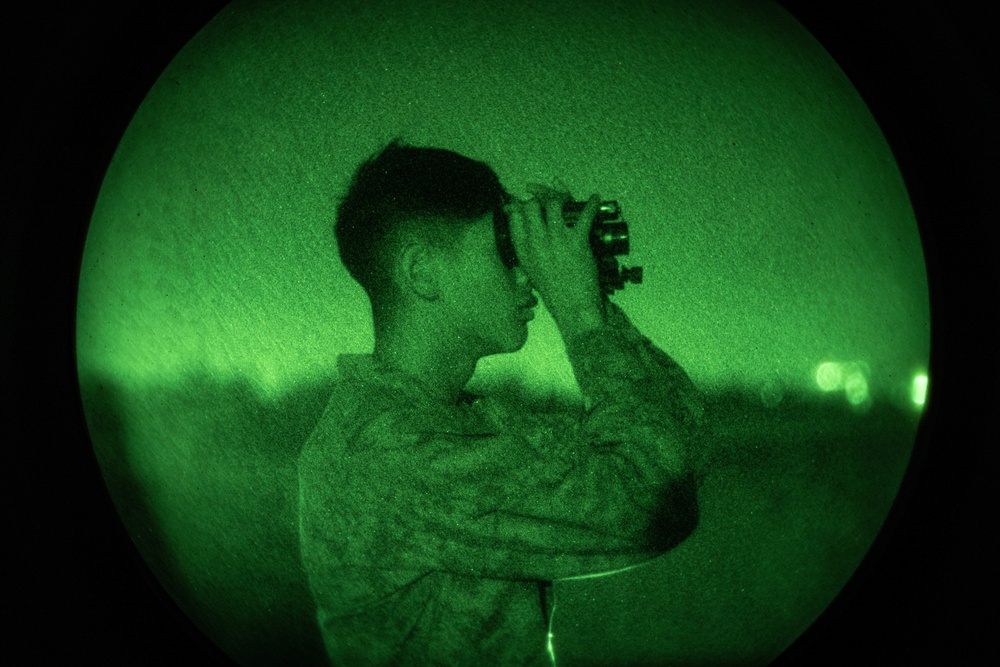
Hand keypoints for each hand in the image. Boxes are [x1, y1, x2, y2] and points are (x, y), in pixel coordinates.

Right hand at [506, 181, 606, 337]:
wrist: (573, 306)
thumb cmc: (553, 291)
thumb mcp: (531, 270)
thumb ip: (528, 249)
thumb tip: (529, 231)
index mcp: (522, 250)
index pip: (513, 216)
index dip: (519, 206)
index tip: (526, 203)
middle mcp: (536, 241)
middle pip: (531, 205)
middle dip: (540, 200)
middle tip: (549, 202)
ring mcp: (556, 239)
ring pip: (554, 203)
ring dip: (561, 199)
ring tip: (567, 201)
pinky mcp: (577, 240)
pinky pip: (585, 214)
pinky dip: (592, 204)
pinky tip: (595, 199)